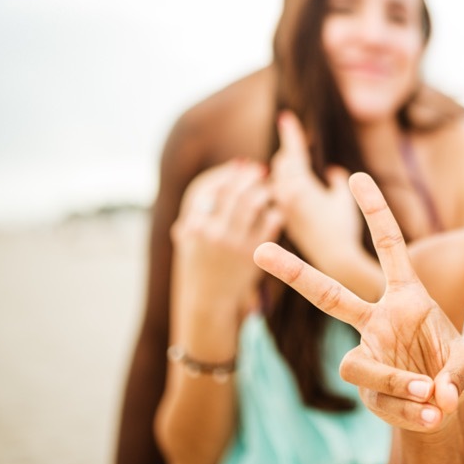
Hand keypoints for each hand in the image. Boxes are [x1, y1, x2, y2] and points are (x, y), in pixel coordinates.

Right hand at [172, 159, 282, 315]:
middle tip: (260, 169)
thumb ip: (200, 207)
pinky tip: (275, 209)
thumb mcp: (188, 236)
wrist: (207, 298)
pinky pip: (270, 221)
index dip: (225, 173)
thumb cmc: (199, 261)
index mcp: (192, 225)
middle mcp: (211, 233)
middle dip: (249, 176)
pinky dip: (275, 210)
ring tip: (268, 188)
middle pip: (233, 191)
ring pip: (253, 202)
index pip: (207, 187)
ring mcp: (233, 243)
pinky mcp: (254, 254)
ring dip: (263, 190)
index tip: (239, 165)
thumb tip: (230, 170)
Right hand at [254, 172, 463, 432]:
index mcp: (407, 296)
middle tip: (258, 250)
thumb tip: (433, 395)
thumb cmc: (455, 372)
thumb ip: (458, 374)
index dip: (375, 212)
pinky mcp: (366, 389)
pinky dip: (406, 409)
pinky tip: (430, 413)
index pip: (389, 246)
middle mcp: (379, 321)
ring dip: (393, 380)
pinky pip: (377, 399)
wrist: (442, 407)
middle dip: (295, 273)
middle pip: (330, 294)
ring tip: (430, 394)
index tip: (356, 177)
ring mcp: (368, 354)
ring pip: (354, 365)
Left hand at [268, 111, 362, 270]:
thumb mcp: (344, 198)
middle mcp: (285, 195)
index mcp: (300, 185)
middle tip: (296, 140)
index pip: (293, 152)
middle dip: (289, 151)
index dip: (291, 133)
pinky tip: (294, 189)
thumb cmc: (344, 228)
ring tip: (295, 163)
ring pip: (277, 179)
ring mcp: (283, 207)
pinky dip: (285, 186)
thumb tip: (332, 171)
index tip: (285, 116)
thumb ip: (337, 180)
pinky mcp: (284, 218)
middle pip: (281, 163)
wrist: (333, 259)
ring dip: (285, 169)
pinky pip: (279, 194)